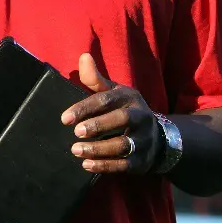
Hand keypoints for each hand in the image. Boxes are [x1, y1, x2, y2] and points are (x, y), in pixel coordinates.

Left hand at [61, 53, 162, 173]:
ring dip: (99, 149)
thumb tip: (84, 56)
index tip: (65, 118)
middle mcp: (141, 117)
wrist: (156, 137)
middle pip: (121, 120)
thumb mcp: (112, 92)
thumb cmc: (123, 110)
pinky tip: (87, 165)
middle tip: (75, 132)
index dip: (85, 108)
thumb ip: (95, 79)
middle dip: (97, 126)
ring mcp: (145, 140)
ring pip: (124, 145)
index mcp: (130, 98)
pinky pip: (126, 165)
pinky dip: (106, 166)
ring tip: (76, 150)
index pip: (106, 100)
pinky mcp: (143, 160)